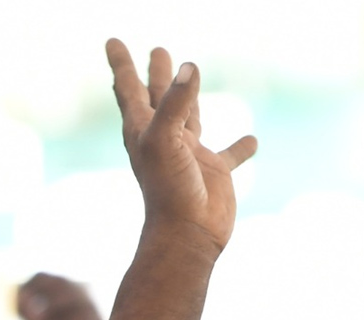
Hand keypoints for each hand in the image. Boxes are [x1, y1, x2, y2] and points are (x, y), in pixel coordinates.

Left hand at [106, 40, 255, 253]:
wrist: (187, 234)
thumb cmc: (169, 190)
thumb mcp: (166, 141)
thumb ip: (176, 104)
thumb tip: (189, 66)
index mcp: (143, 130)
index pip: (129, 89)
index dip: (122, 64)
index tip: (112, 41)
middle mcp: (164, 139)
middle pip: (157, 97)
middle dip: (154, 74)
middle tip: (156, 50)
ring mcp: (189, 154)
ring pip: (190, 115)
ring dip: (189, 96)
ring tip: (192, 74)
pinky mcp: (213, 170)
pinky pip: (230, 154)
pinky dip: (240, 147)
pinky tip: (251, 139)